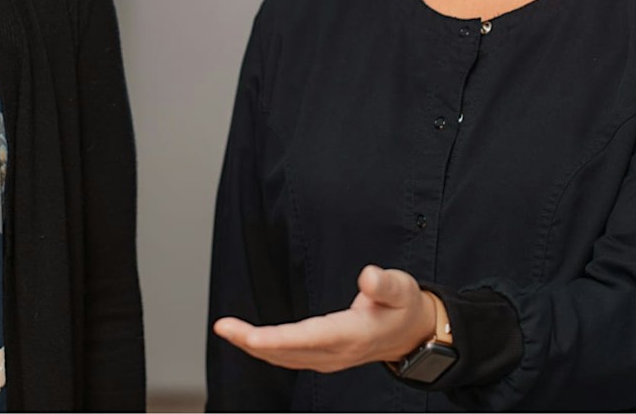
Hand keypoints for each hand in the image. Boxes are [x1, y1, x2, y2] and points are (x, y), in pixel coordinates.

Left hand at [213, 265, 438, 372]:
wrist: (412, 335)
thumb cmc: (404, 307)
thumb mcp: (404, 289)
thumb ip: (386, 284)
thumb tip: (368, 276)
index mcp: (352, 335)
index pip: (307, 339)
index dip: (276, 339)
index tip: (250, 337)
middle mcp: (335, 353)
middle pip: (286, 352)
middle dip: (252, 341)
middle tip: (223, 326)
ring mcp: (327, 359)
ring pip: (282, 358)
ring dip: (253, 346)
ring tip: (227, 330)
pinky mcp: (322, 358)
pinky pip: (287, 358)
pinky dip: (265, 349)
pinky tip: (248, 339)